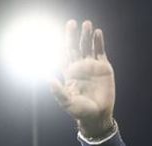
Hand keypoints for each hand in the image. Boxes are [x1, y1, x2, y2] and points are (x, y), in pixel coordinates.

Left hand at [50, 21, 115, 137]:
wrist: (97, 115)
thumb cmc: (80, 111)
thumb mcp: (67, 102)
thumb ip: (58, 91)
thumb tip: (48, 79)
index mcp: (68, 73)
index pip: (63, 55)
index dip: (61, 45)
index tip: (58, 36)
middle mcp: (79, 67)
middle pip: (74, 47)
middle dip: (73, 36)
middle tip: (71, 23)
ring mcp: (91, 66)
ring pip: (87, 47)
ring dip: (86, 36)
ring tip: (87, 24)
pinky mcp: (103, 67)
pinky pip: (100, 51)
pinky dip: (99, 42)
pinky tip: (97, 33)